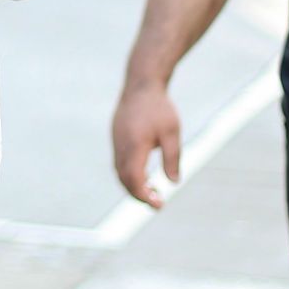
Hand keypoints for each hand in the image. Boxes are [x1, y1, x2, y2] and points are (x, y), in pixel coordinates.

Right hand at [111, 82, 181, 207]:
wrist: (141, 83)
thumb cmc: (159, 107)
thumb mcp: (172, 132)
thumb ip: (172, 158)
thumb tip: (173, 182)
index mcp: (134, 145)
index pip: (134, 179)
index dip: (144, 196)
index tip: (159, 205)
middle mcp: (121, 145)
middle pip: (124, 179)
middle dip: (138, 195)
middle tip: (157, 202)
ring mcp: (115, 141)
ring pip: (119, 171)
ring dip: (133, 185)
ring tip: (152, 189)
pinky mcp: (115, 137)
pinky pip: (118, 161)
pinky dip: (129, 173)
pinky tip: (143, 173)